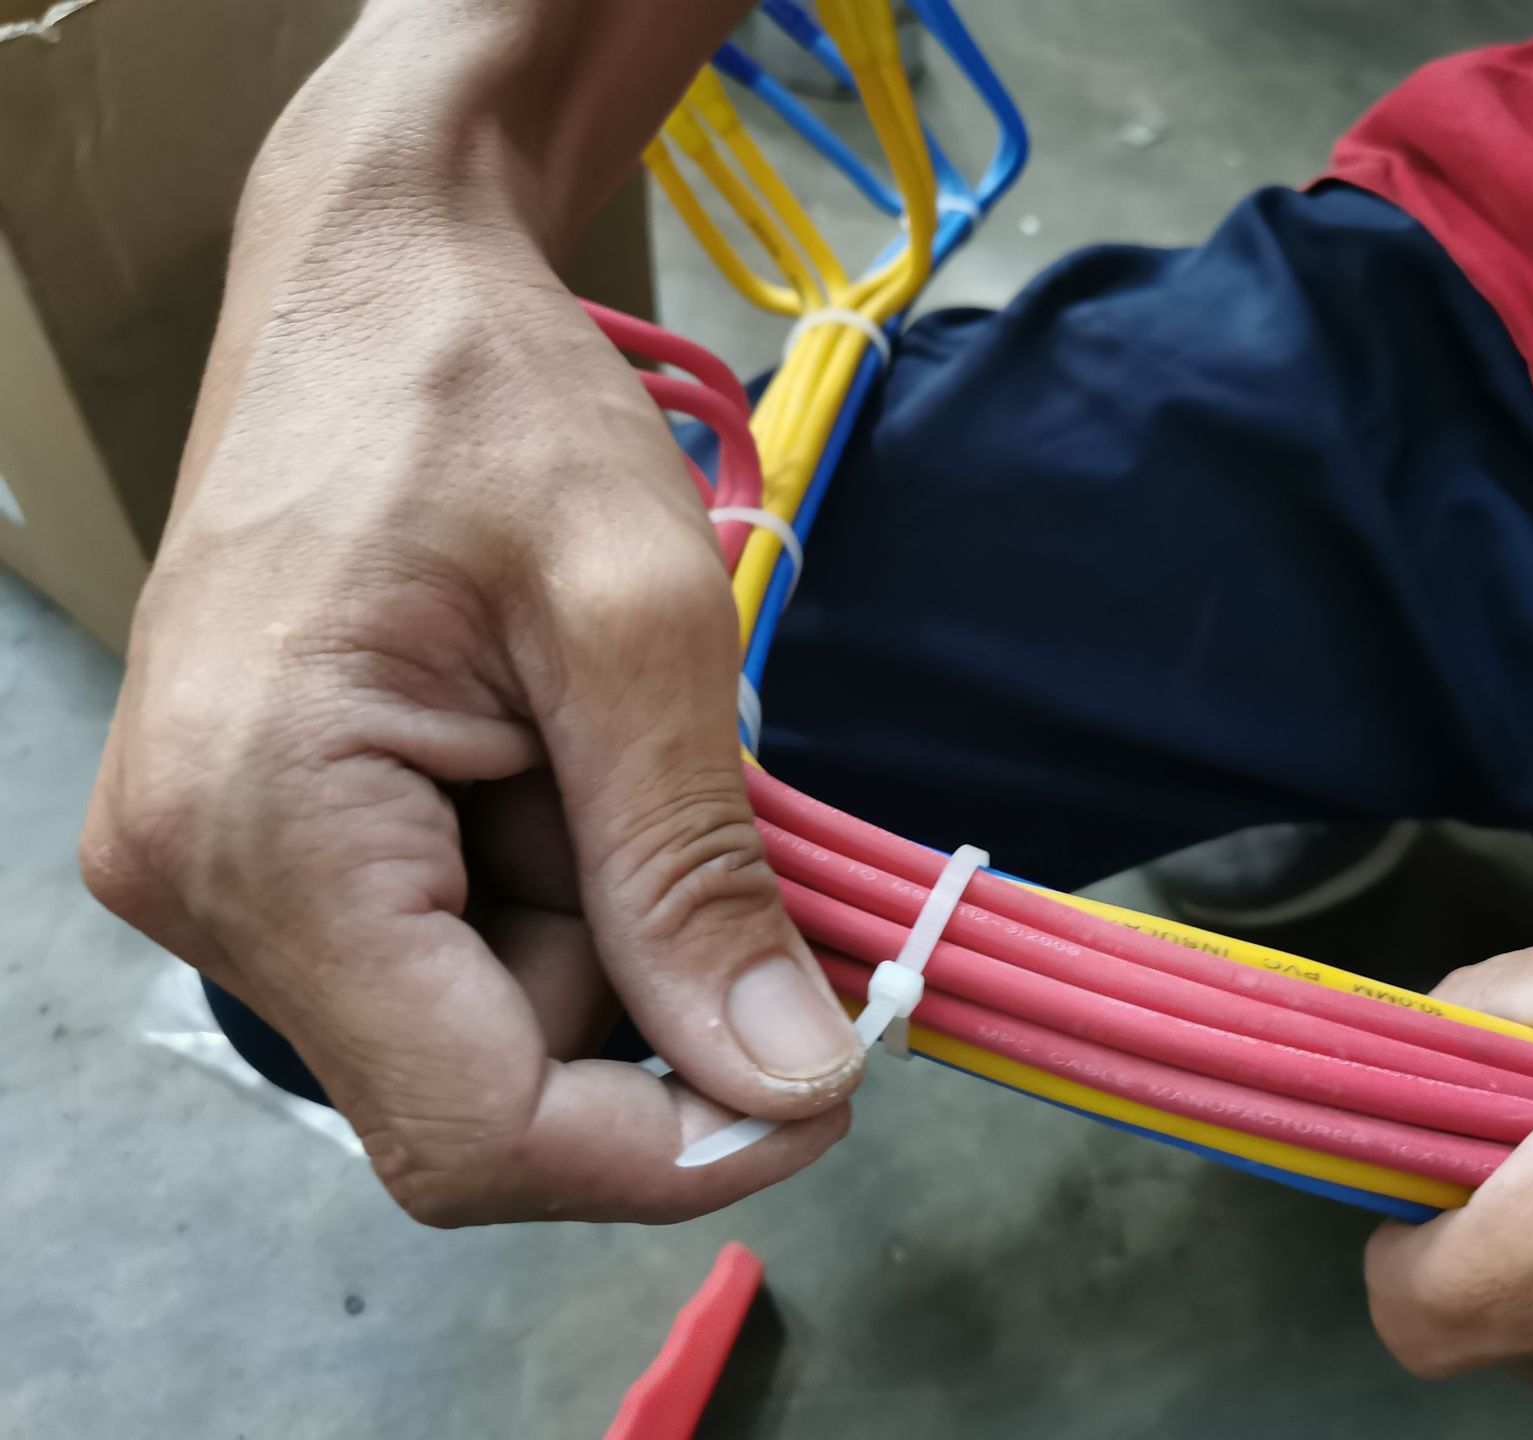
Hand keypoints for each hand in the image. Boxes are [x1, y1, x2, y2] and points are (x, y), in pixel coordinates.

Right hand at [79, 27, 859, 1225]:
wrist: (376, 281)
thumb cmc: (485, 399)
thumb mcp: (636, 622)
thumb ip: (695, 874)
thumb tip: (788, 1081)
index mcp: (264, 834)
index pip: (470, 1130)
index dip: (668, 1151)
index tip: (824, 1087)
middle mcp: (202, 887)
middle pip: (481, 1087)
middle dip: (640, 995)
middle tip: (704, 814)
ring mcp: (224, 872)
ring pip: (479, 1024)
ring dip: (601, 925)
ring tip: (599, 738)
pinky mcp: (271, 848)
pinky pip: (447, 953)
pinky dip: (553, 889)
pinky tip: (555, 755)